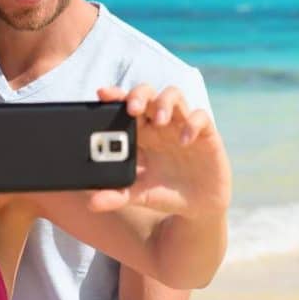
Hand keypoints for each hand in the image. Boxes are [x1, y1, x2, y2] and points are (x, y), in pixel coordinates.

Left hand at [89, 85, 231, 220]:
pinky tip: (185, 140)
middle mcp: (160, 124)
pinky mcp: (205, 134)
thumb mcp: (140, 195)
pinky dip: (192, 123)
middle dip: (139, 95)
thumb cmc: (165, 193)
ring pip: (173, 95)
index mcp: (140, 133)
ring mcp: (182, 125)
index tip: (103, 93)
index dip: (116, 95)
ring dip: (164, 103)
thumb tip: (92, 203)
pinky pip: (200, 117)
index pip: (126, 105)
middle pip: (148, 93)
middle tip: (132, 109)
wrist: (198, 206)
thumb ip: (117, 197)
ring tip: (159, 121)